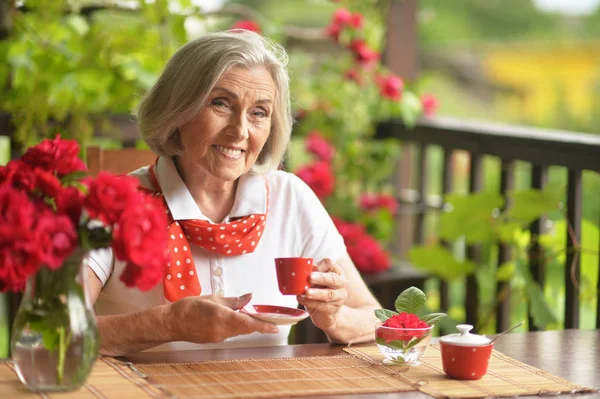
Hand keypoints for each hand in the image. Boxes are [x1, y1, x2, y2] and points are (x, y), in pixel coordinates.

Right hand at [164, 293, 278, 342]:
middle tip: (271, 320)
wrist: (171, 323)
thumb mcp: (212, 298)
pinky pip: (230, 333)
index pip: (248, 323)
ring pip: (239, 331)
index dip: (263, 325)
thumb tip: (249, 297)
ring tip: (256, 318)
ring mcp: (218, 337)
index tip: (275, 327)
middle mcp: (221, 330)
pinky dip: (237, 327)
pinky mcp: (214, 340)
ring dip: (248, 325)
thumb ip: (233, 300)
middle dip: (259, 325)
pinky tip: (238, 319)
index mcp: (221, 316)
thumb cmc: (188, 307)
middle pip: (246, 328)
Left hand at [297, 258, 347, 330]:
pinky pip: (323, 306)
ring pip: (329, 294)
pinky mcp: (334, 309)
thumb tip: (299, 269)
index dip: (320, 265)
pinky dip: (311, 303)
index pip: (330, 264)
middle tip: (310, 278)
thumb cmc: (319, 292)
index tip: (311, 268)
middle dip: (321, 278)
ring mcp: (339, 297)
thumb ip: (310, 275)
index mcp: (336, 272)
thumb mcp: (315, 282)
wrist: (325, 314)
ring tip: (306, 292)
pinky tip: (302, 299)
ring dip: (317, 293)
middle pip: (333, 278)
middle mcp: (341, 284)